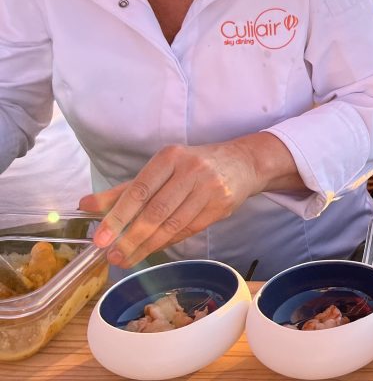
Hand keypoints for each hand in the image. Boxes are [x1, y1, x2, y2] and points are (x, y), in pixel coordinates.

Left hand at [79, 132, 301, 267]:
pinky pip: (189, 229)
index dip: (118, 215)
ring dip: (148, 245)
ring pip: (173, 224)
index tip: (101, 238)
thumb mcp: (161, 169)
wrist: (242, 163)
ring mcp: (208, 188)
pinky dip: (168, 242)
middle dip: (132, 237)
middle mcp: (191, 170)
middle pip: (156, 210)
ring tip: (127, 259)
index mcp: (170, 157)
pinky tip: (153, 249)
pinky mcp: (221, 205)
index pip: (140, 189)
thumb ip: (124, 190)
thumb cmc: (193, 165)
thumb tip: (85, 205)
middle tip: (112, 256)